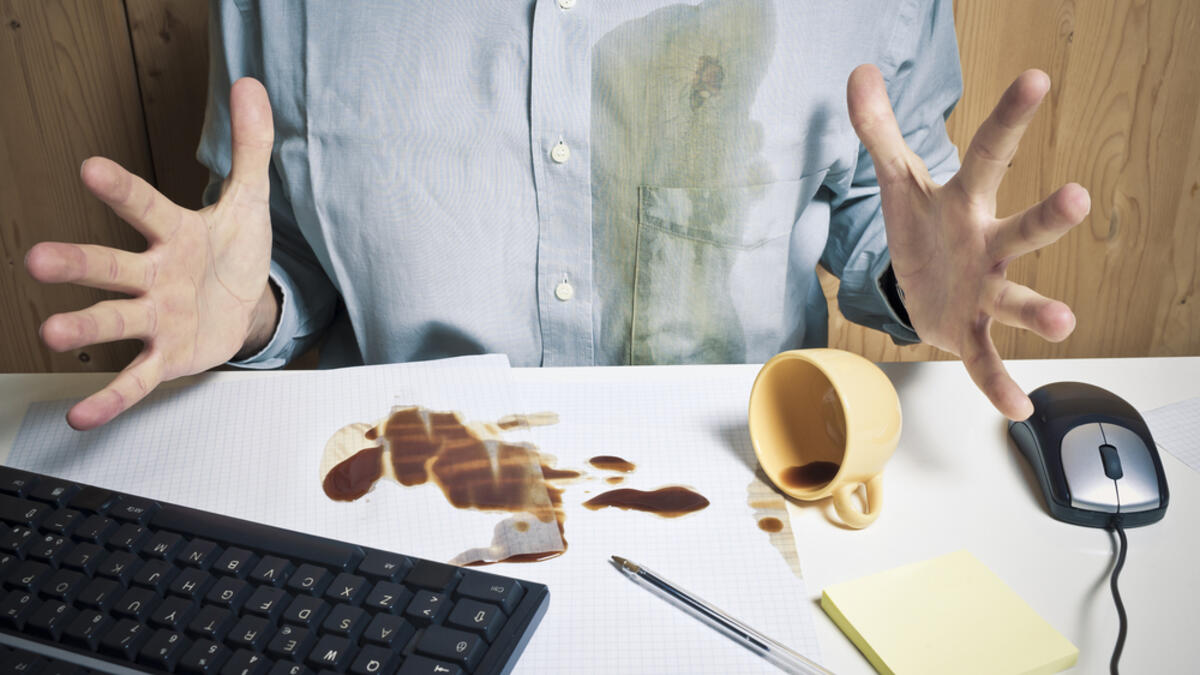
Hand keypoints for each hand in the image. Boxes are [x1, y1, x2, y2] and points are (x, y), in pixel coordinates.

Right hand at [25, 78, 276, 429]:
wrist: (243, 305)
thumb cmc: (233, 251)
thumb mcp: (249, 201)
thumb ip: (249, 147)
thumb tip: (250, 86)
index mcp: (175, 234)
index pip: (148, 208)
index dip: (122, 191)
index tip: (90, 168)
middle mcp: (154, 275)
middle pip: (112, 267)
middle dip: (78, 264)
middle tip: (37, 259)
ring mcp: (155, 318)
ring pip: (115, 320)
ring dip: (84, 326)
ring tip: (51, 332)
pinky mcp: (166, 356)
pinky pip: (136, 378)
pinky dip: (111, 397)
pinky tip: (81, 415)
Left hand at [847, 65, 1089, 419]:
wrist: (919, 287)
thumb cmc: (920, 227)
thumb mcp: (894, 181)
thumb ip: (877, 131)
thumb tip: (858, 74)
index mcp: (966, 202)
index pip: (989, 152)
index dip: (1009, 117)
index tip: (1036, 79)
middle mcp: (988, 244)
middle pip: (1022, 229)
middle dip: (1048, 216)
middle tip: (1078, 199)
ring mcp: (986, 290)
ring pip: (1017, 297)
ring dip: (1041, 310)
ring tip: (1063, 321)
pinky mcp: (971, 331)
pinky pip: (988, 359)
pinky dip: (999, 382)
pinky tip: (1018, 406)